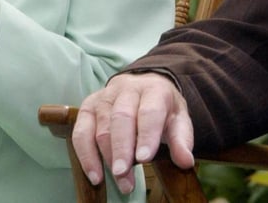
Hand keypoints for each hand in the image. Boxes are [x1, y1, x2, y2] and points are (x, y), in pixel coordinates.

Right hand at [72, 72, 194, 194]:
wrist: (144, 87)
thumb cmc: (162, 108)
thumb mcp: (178, 120)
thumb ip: (182, 140)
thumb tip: (186, 161)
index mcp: (153, 89)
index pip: (149, 111)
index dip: (146, 135)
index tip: (145, 158)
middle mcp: (126, 88)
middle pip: (121, 117)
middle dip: (122, 148)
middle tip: (124, 173)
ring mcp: (104, 97)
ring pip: (101, 127)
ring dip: (107, 157)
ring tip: (119, 180)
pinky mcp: (87, 107)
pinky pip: (81, 132)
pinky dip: (86, 155)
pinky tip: (95, 175)